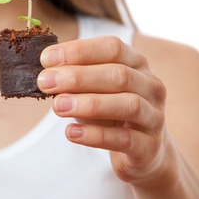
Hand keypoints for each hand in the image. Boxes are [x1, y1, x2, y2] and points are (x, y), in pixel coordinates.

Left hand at [38, 36, 168, 185]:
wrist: (144, 151)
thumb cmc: (111, 112)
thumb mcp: (93, 90)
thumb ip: (74, 79)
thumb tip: (44, 73)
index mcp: (137, 63)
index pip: (113, 47)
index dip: (79, 51)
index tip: (46, 58)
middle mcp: (151, 86)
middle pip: (119, 75)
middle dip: (78, 77)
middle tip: (45, 82)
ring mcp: (155, 116)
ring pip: (128, 104)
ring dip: (88, 104)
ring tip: (57, 106)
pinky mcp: (150, 146)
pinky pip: (125, 139)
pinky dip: (96, 135)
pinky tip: (71, 132)